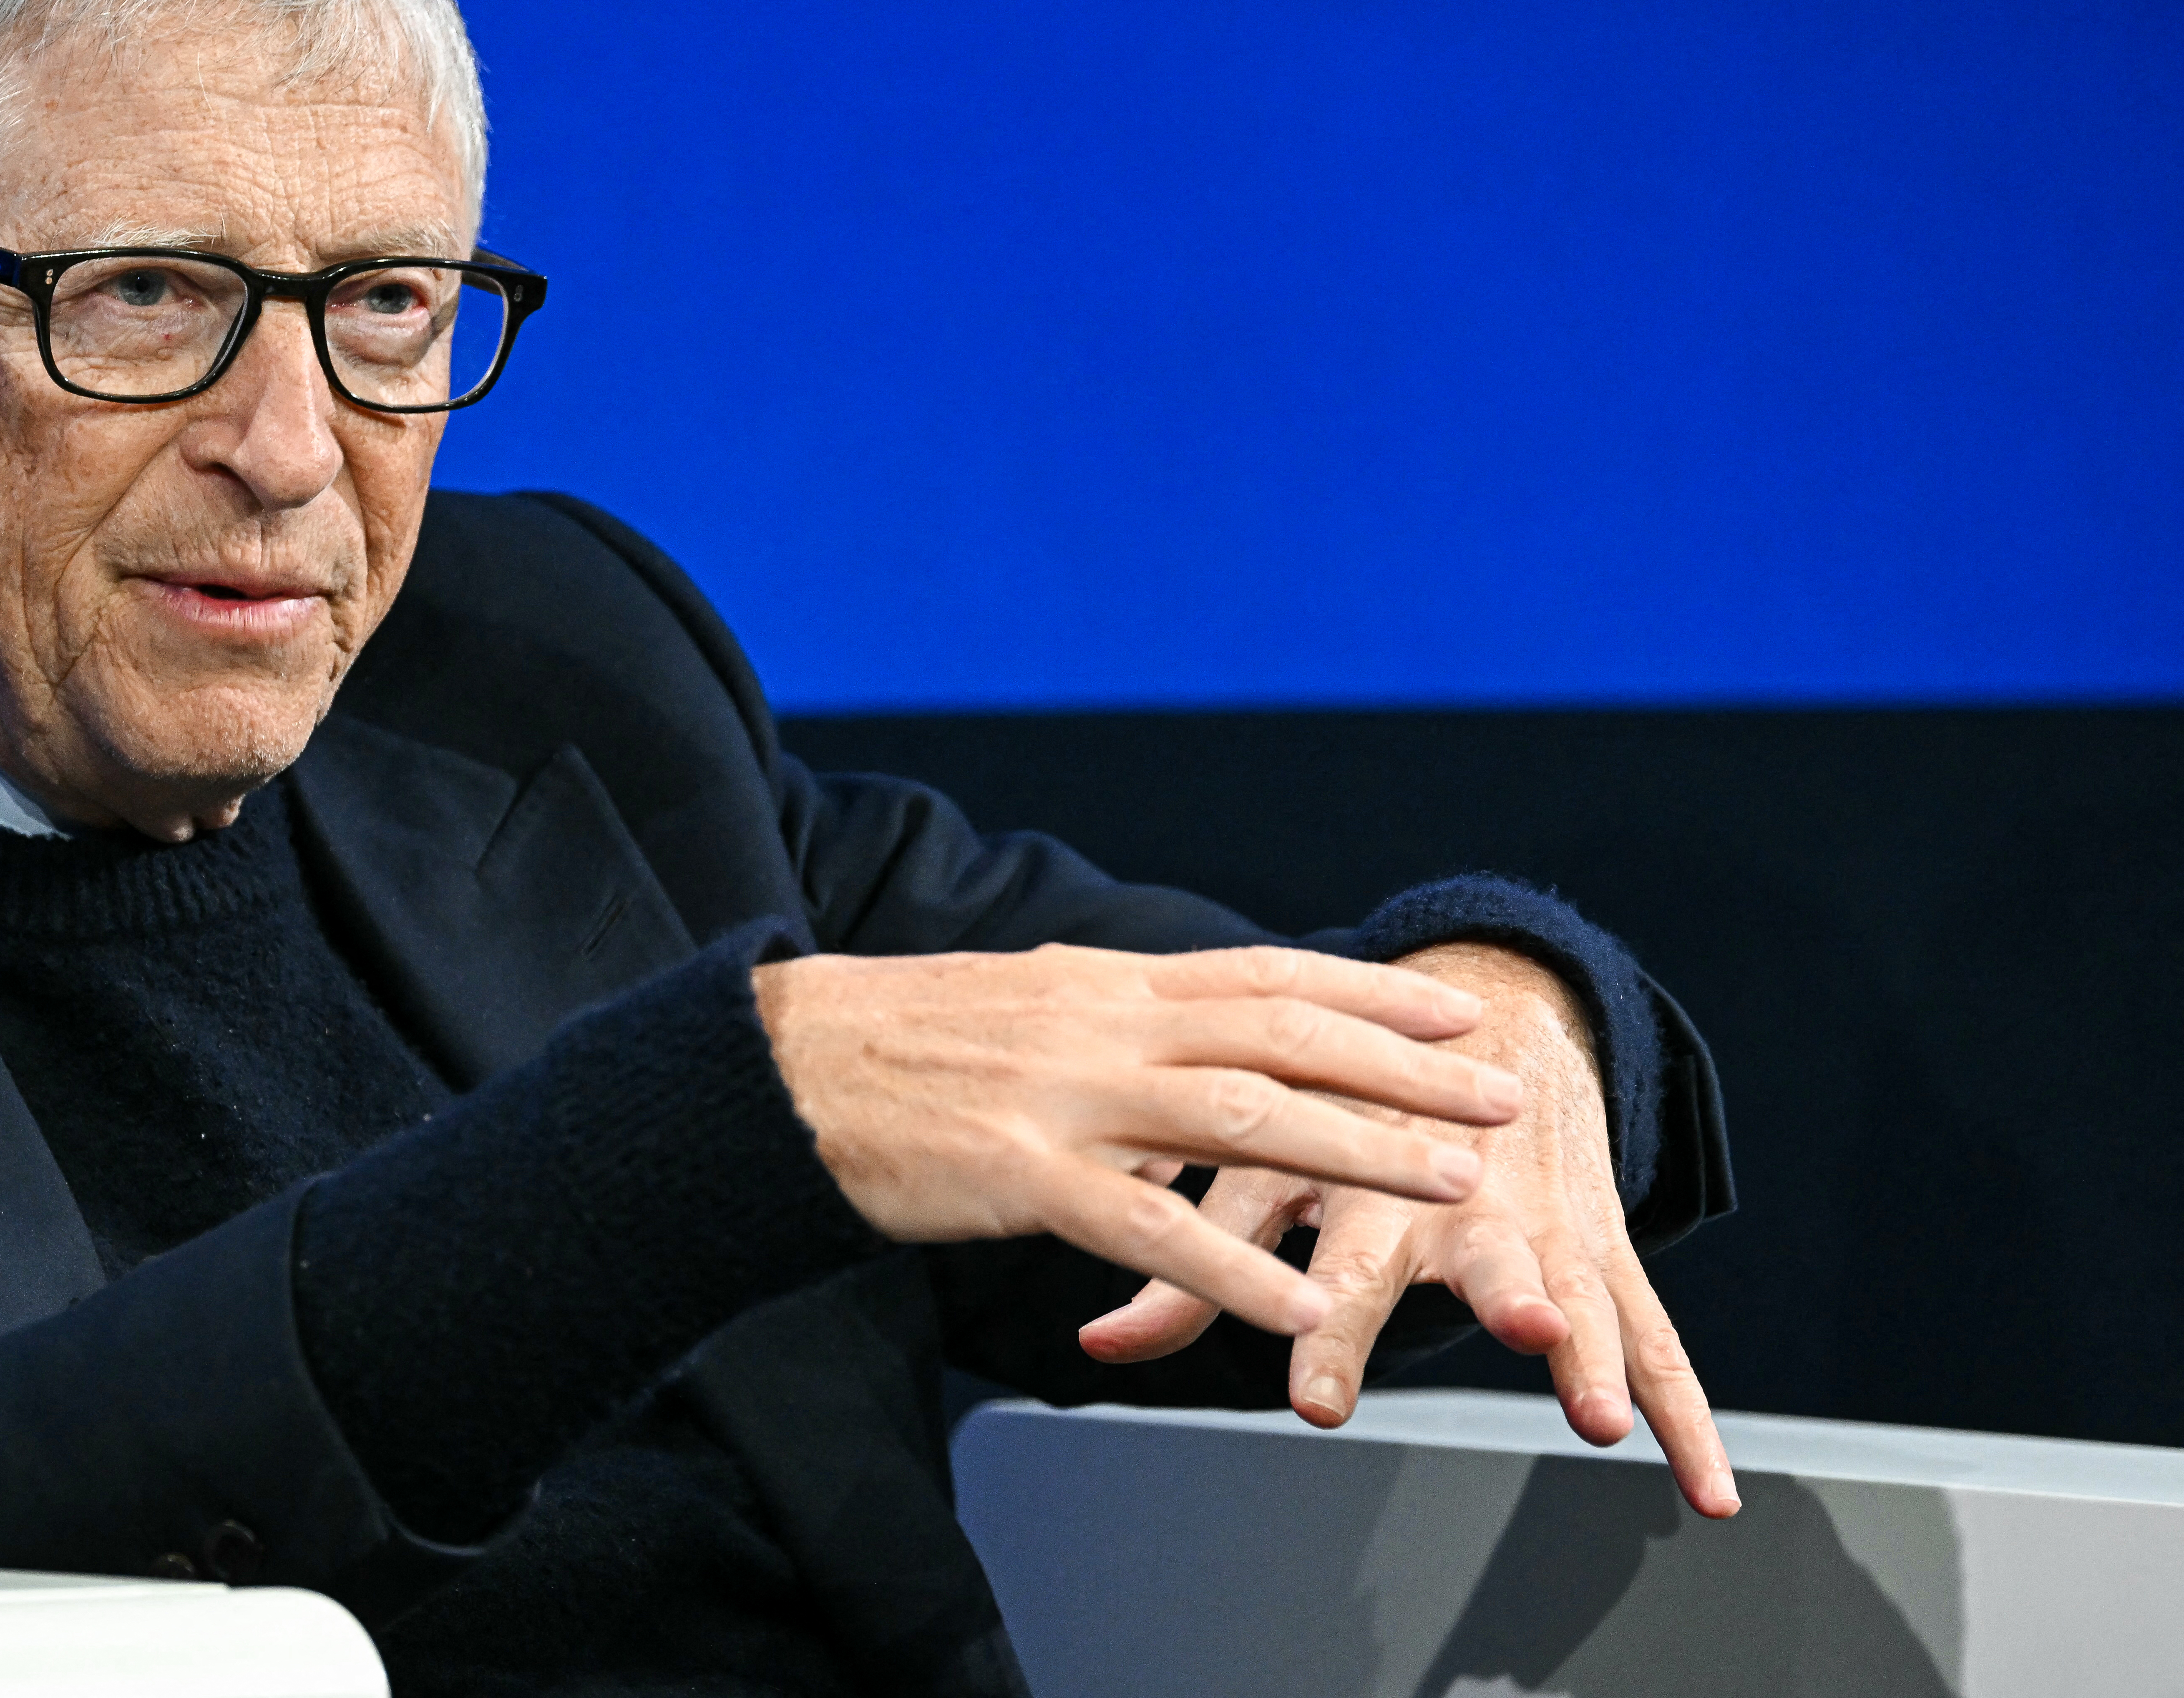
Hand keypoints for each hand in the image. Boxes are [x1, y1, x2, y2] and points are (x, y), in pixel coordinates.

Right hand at [752, 943, 1524, 1341]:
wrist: (780, 1067)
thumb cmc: (893, 1047)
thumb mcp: (1019, 1008)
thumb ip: (1108, 1023)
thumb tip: (1182, 1031)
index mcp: (1101, 986)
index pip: (1263, 977)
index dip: (1367, 996)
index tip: (1451, 1016)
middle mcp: (1101, 1026)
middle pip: (1281, 1036)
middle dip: (1404, 1069)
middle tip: (1502, 1097)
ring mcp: (1065, 1097)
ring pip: (1241, 1117)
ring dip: (1358, 1151)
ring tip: (1450, 1187)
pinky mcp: (1021, 1172)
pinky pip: (1147, 1225)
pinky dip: (1233, 1269)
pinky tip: (1297, 1306)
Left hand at [1073, 943, 1739, 1517]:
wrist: (1485, 1017)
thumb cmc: (1344, 1109)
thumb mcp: (1263, 1175)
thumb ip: (1189, 1269)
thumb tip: (1101, 1343)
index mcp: (1371, 1172)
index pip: (1342, 1260)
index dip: (1325, 1330)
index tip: (1318, 1399)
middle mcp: (1468, 1197)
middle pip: (1482, 1257)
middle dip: (1506, 1298)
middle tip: (1524, 1333)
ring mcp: (1548, 1226)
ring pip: (1580, 1293)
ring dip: (1595, 1353)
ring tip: (1600, 1417)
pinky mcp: (1606, 1252)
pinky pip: (1657, 1342)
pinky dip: (1686, 1417)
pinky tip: (1705, 1490)